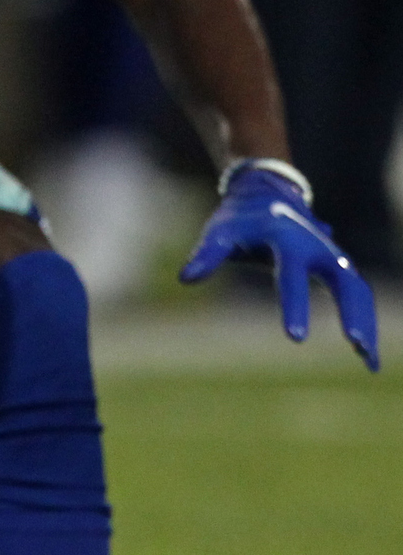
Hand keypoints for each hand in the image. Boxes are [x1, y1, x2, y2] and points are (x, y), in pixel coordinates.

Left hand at [181, 162, 377, 371]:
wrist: (266, 193)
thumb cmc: (239, 219)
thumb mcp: (220, 232)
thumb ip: (206, 255)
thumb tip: (186, 279)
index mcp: (287, 238)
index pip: (291, 275)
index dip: (294, 305)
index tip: (296, 338)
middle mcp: (318, 246)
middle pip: (343, 279)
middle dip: (350, 311)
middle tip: (354, 344)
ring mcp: (333, 255)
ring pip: (358, 289)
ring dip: (365, 321)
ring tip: (368, 361)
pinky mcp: (340, 266)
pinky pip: (358, 294)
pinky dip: (365, 320)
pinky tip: (367, 357)